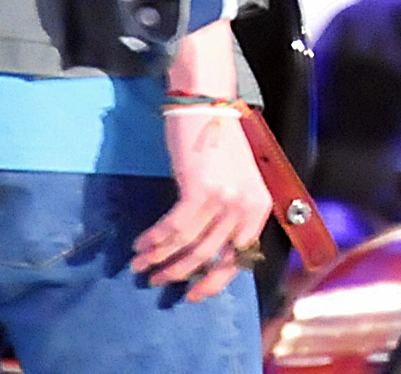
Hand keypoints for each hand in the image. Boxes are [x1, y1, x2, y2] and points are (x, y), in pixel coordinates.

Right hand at [132, 108, 271, 301]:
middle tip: (156, 280)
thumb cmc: (218, 142)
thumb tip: (206, 253)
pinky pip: (173, 227)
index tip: (193, 295)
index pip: (240, 257)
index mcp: (259, 206)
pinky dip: (154, 240)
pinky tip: (141, 245)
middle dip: (179, 272)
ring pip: (188, 244)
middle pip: (210, 255)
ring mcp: (225, 197)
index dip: (214, 280)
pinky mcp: (201, 189)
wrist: (208, 104)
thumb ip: (228, 214)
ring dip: (160, 258)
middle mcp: (247, 205)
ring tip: (140, 264)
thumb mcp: (236, 181)